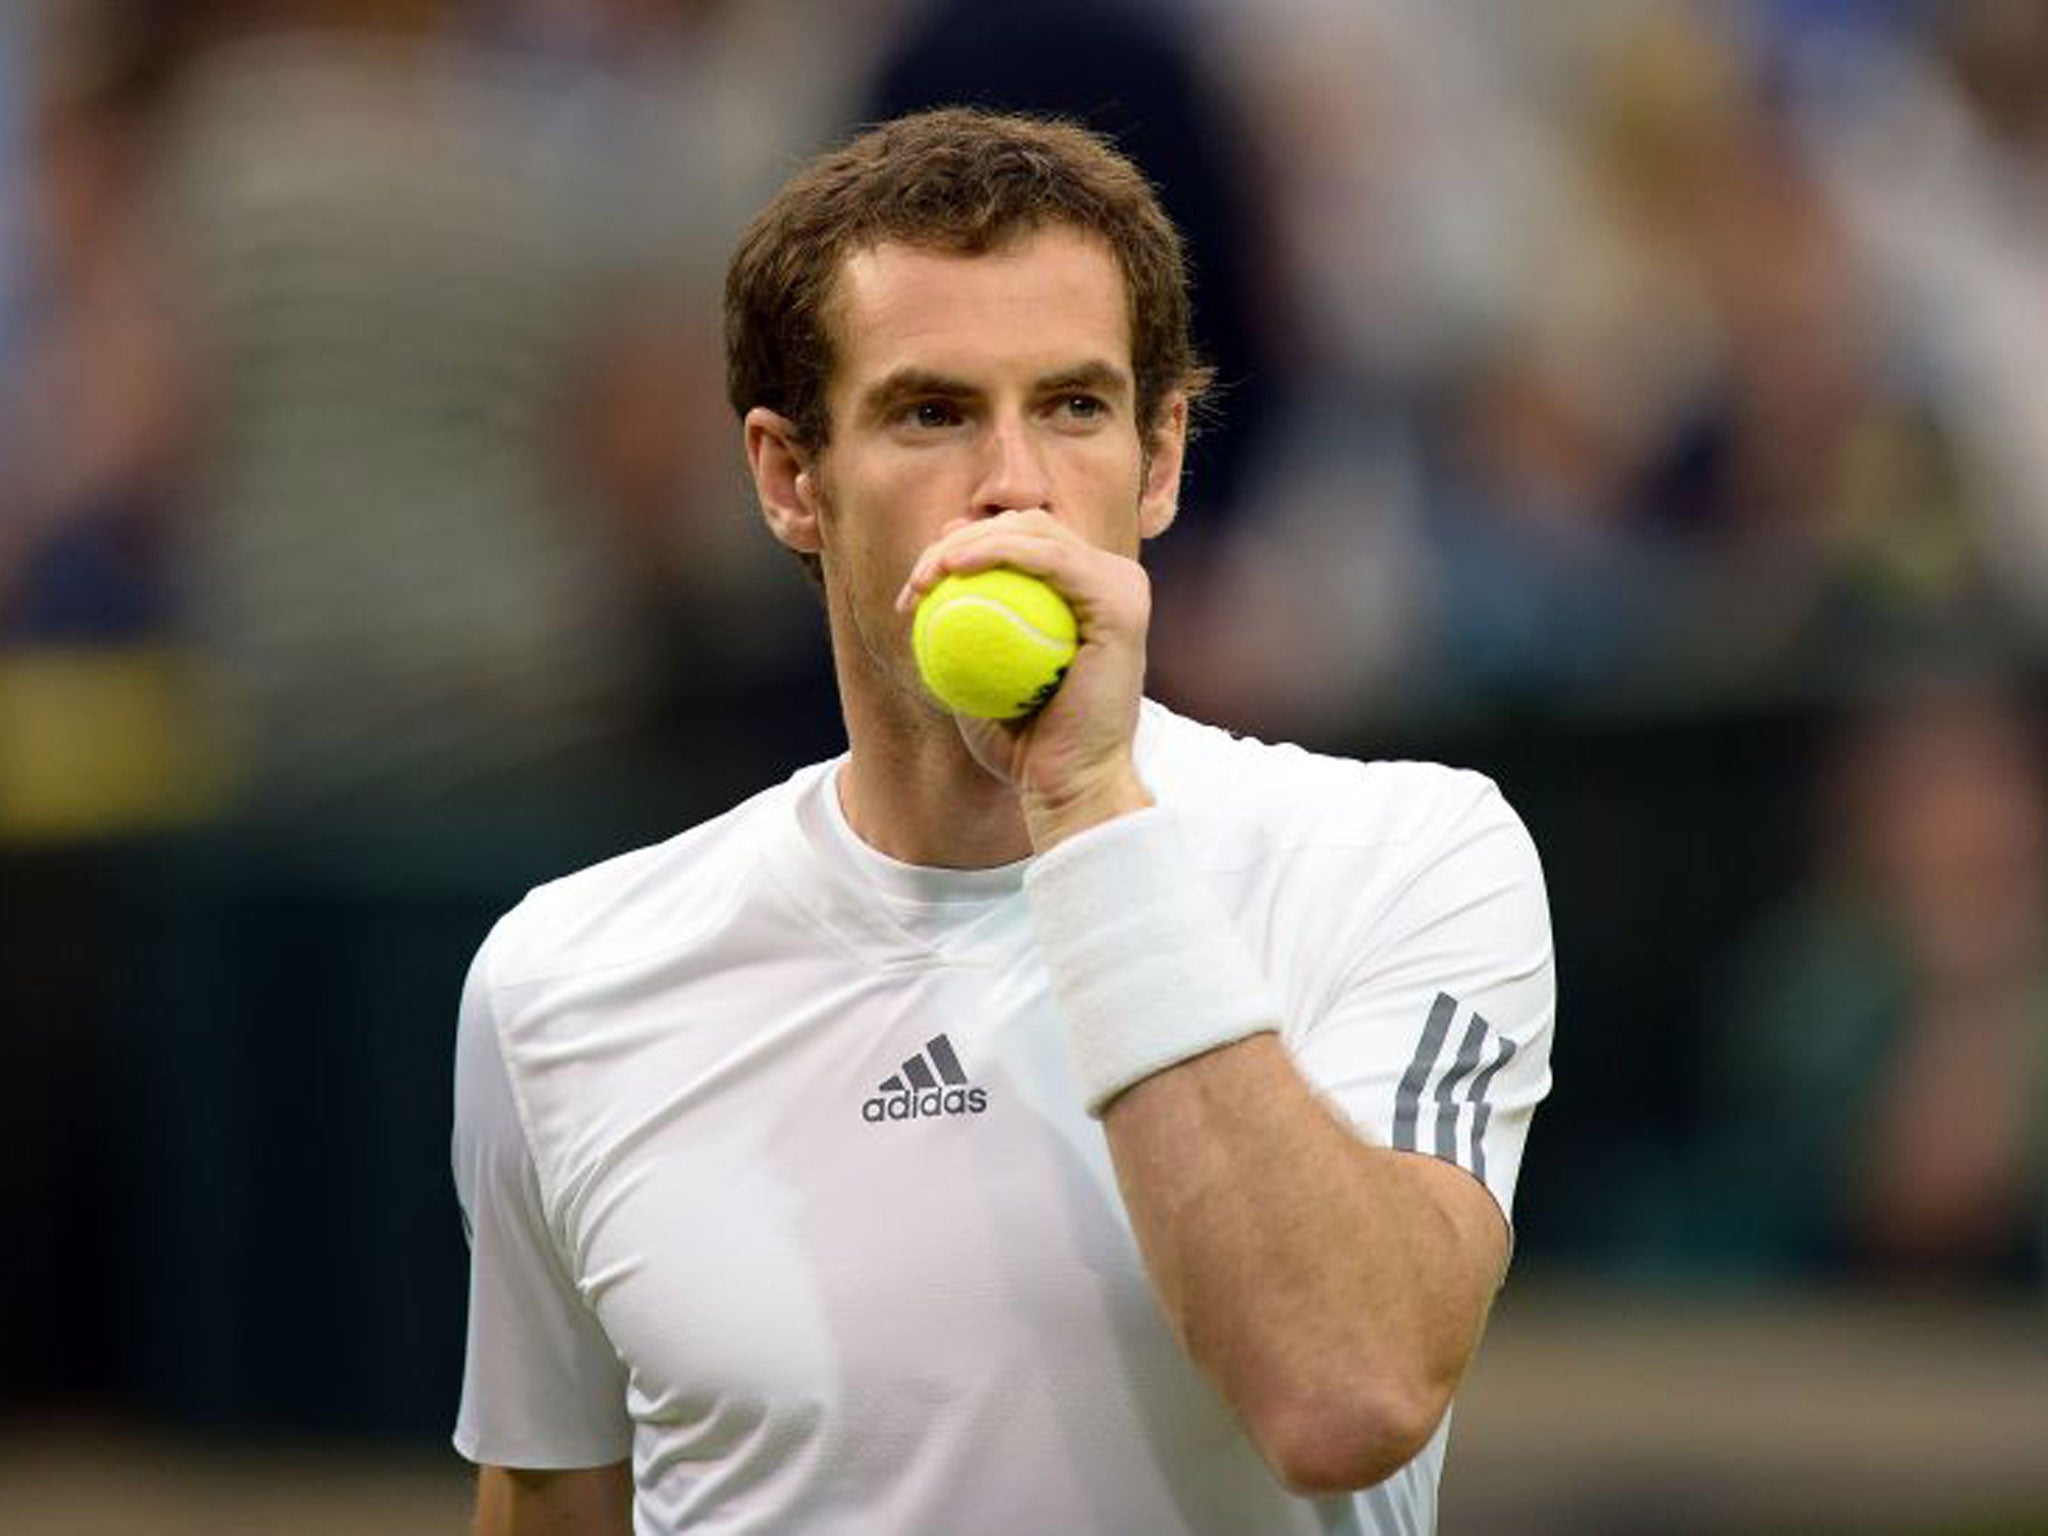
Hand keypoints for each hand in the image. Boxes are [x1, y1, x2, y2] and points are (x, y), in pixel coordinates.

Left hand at [896, 509, 1152, 849]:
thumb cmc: (1025, 745)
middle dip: (959, 539)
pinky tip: (955, 566)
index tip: (918, 582)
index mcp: (1085, 592)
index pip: (1020, 542)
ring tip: (925, 577)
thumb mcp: (979, 679)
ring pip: (1034, 531)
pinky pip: (1052, 559)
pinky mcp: (1122, 602)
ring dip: (969, 542)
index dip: (964, 544)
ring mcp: (1122, 587)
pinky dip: (1000, 551)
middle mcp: (1111, 581)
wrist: (1068, 786)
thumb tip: (934, 575)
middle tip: (916, 581)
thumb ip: (967, 628)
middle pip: (1026, 526)